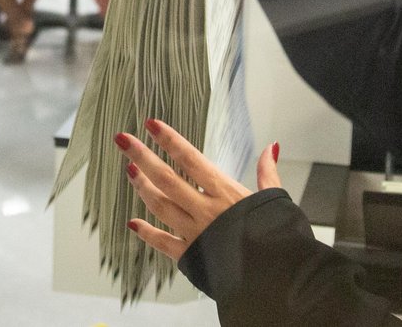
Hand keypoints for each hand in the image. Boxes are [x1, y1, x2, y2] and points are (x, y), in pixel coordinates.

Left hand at [117, 118, 281, 260]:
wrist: (277, 276)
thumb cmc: (278, 239)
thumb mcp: (276, 199)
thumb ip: (268, 172)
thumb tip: (271, 147)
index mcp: (226, 193)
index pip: (191, 160)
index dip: (170, 140)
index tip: (151, 124)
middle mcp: (206, 210)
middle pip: (167, 179)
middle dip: (143, 157)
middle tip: (123, 140)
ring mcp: (196, 233)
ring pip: (162, 206)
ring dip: (143, 188)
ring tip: (130, 171)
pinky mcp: (192, 256)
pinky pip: (164, 243)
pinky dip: (147, 233)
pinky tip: (133, 223)